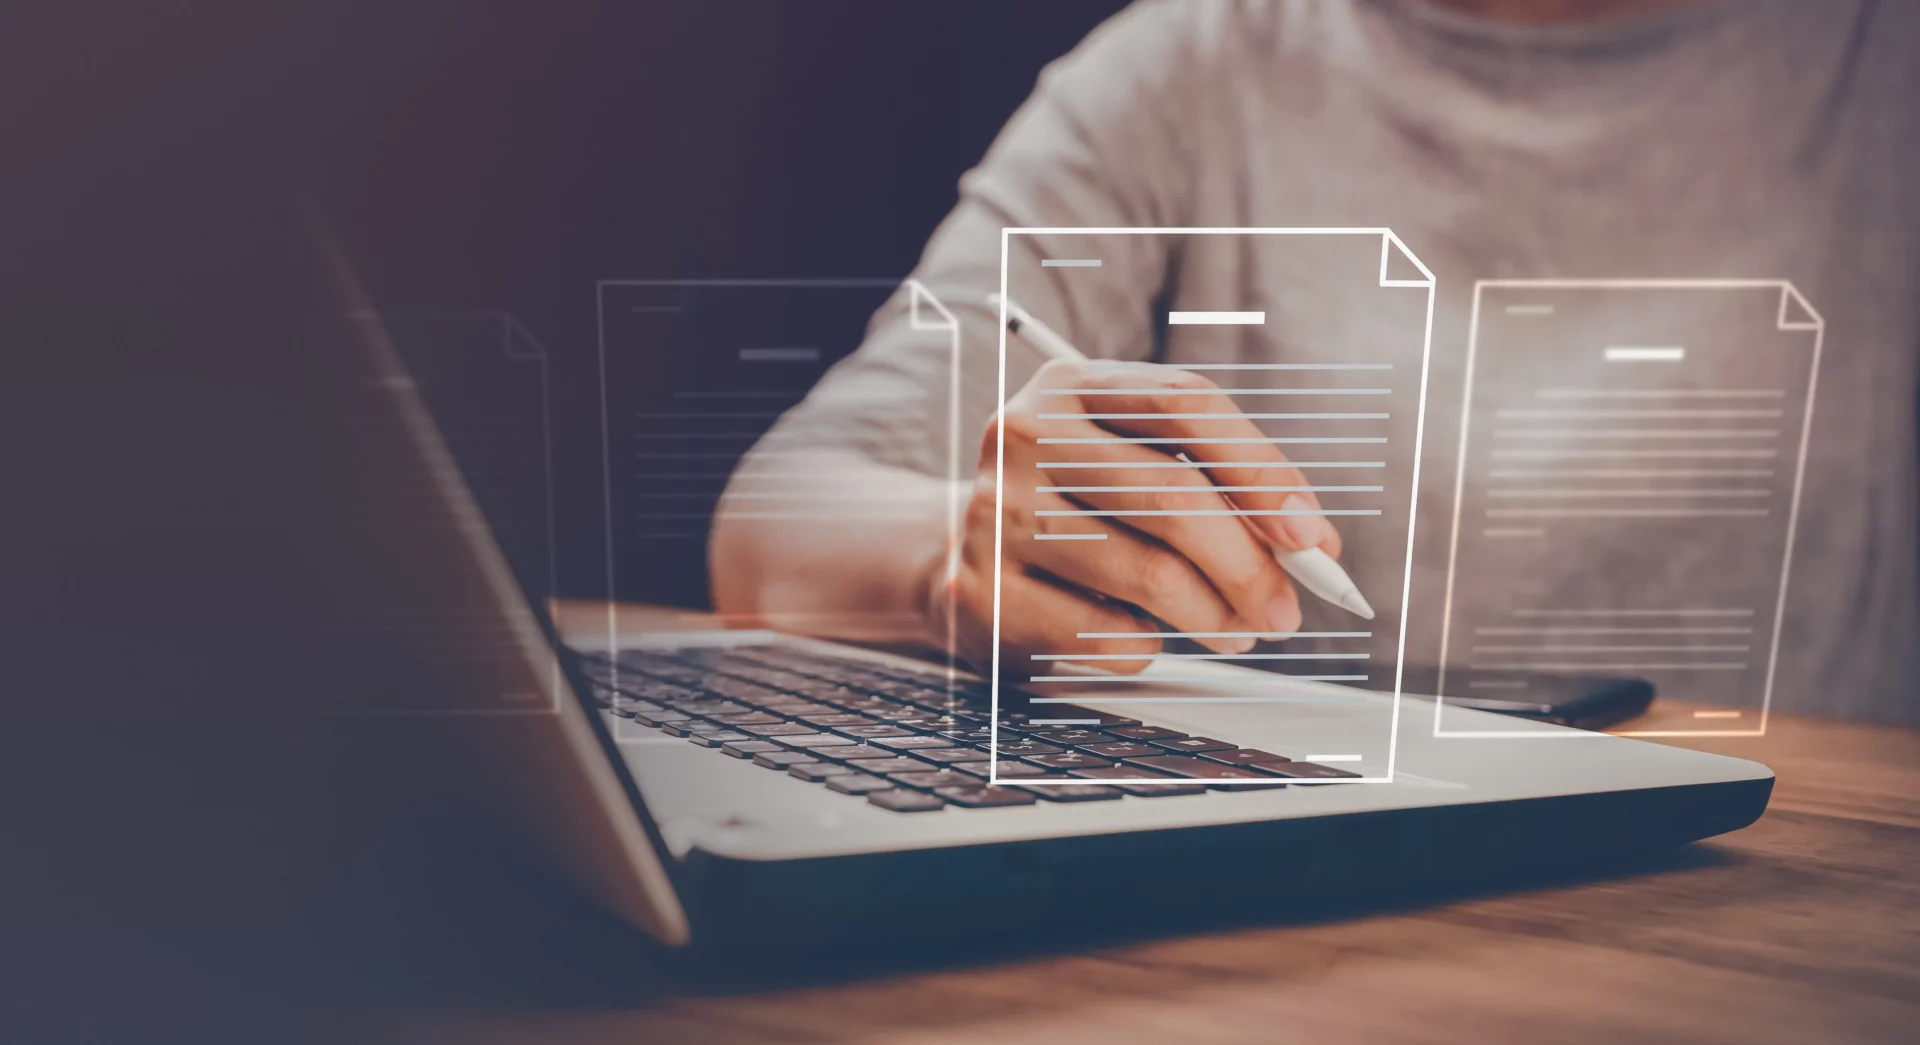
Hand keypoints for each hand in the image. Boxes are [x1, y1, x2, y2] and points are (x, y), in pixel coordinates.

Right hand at [934, 359, 1345, 677]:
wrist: (954, 552)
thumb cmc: (1075, 507)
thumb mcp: (1129, 464)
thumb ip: (1213, 484)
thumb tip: (1307, 543)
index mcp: (1072, 384)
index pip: (1185, 403)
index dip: (1262, 469)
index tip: (1311, 535)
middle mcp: (1025, 434)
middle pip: (1173, 496)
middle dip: (1250, 565)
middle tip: (1285, 610)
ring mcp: (996, 512)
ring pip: (1148, 574)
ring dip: (1214, 617)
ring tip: (1236, 631)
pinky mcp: (985, 590)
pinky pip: (1103, 634)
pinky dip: (1144, 645)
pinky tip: (1137, 634)